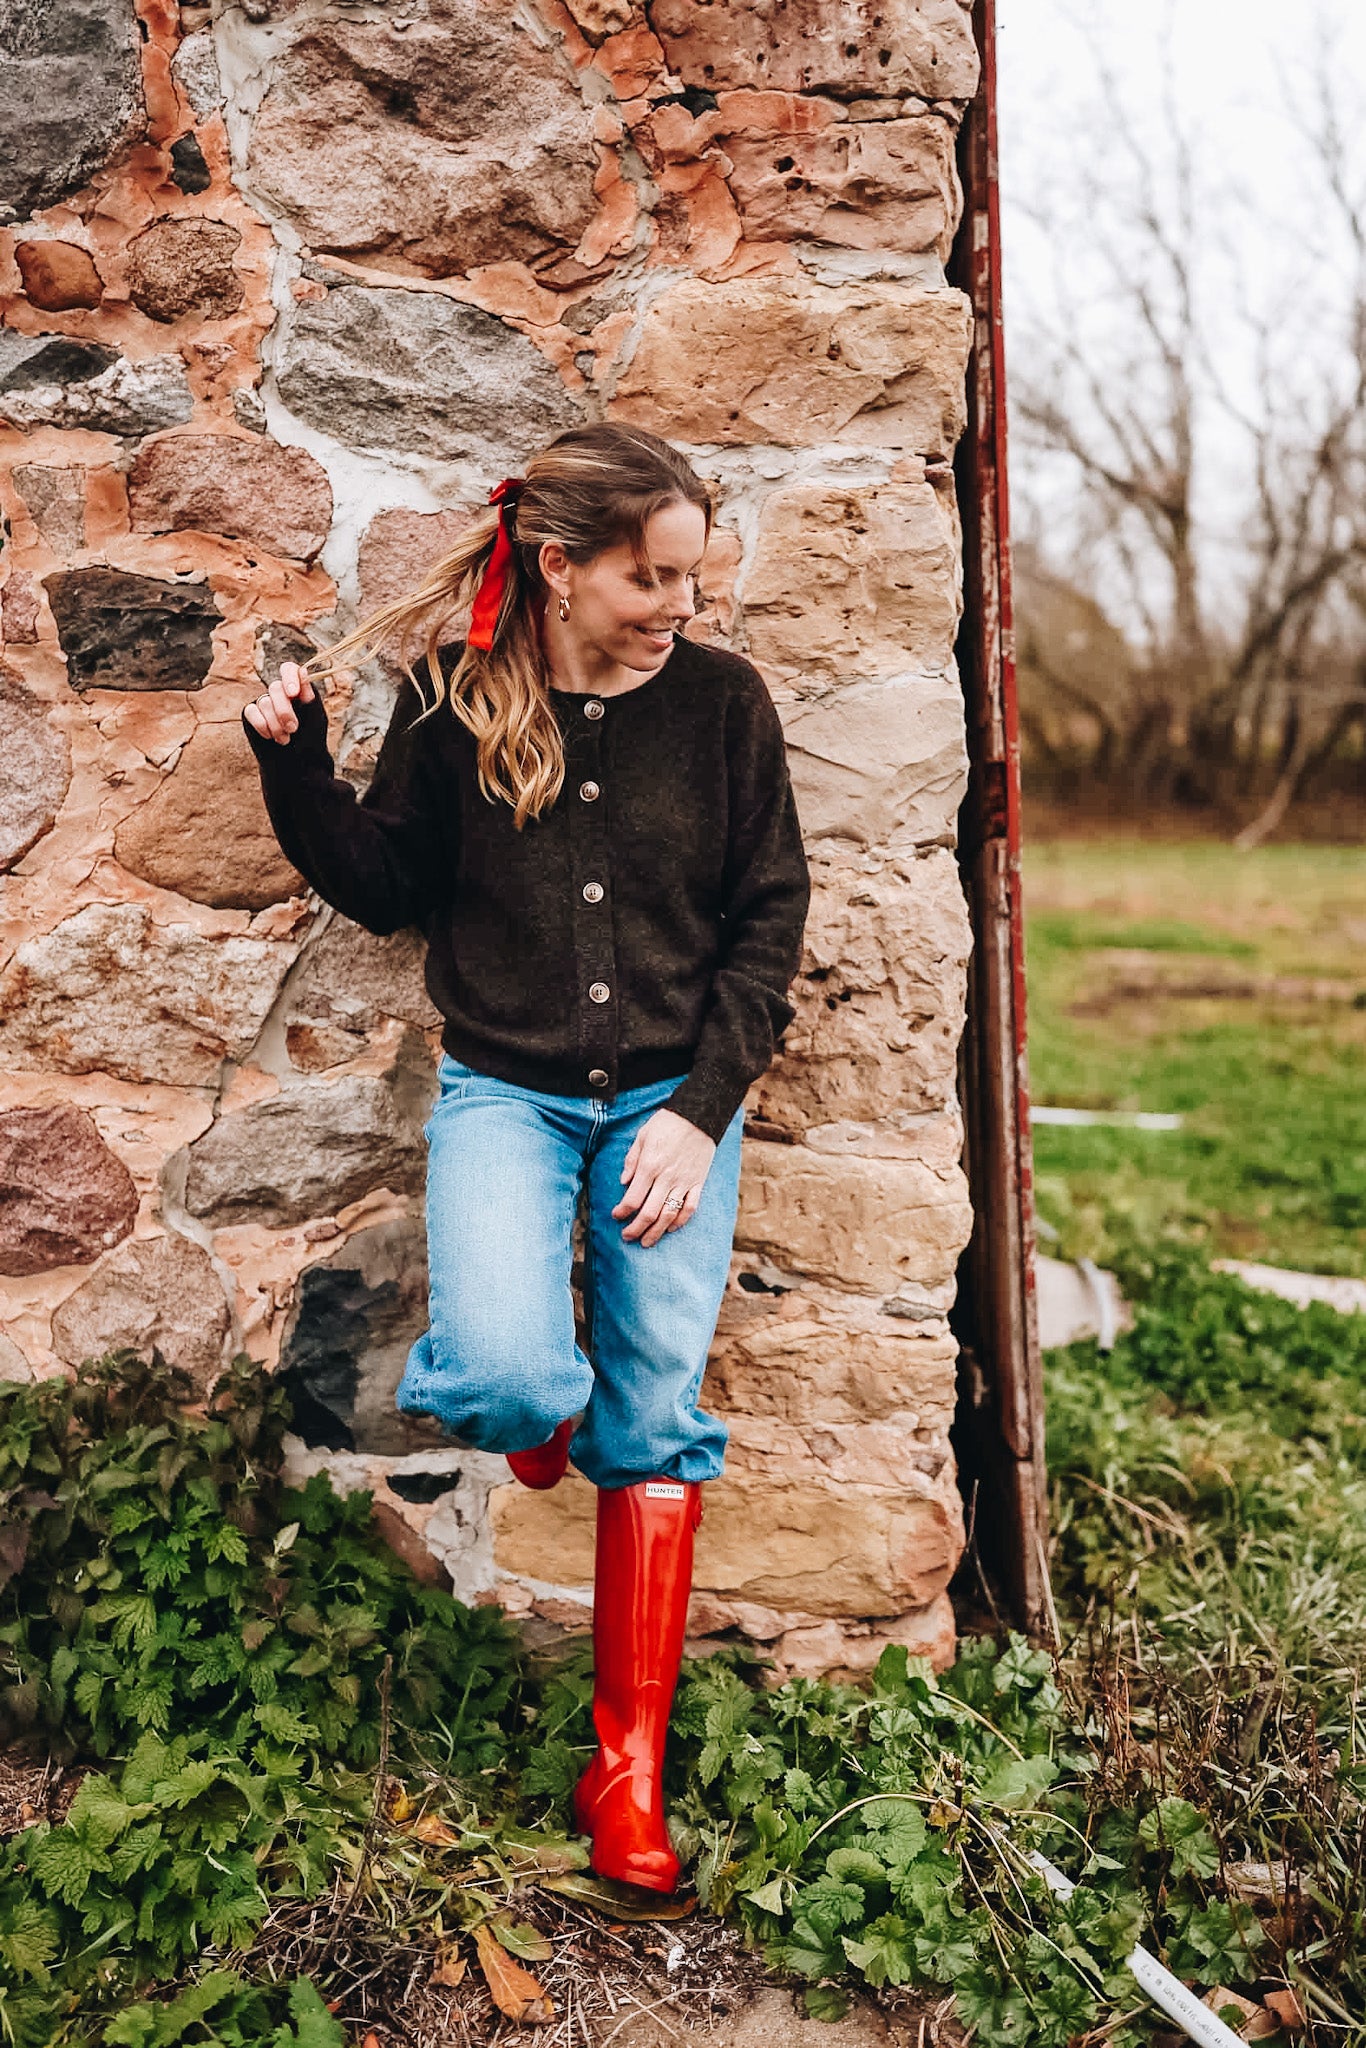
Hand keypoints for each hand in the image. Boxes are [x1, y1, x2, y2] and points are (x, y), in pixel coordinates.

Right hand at [243, 661, 315, 744]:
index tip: (294, 693)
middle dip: (284, 711)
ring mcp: (264, 702)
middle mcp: (279, 692)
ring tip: (286, 739)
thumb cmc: (310, 738)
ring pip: (265, 702)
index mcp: (297, 688)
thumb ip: (309, 696)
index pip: (289, 669)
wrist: (297, 762)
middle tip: (294, 729)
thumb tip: (303, 671)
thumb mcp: (316, 717)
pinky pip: (252, 711)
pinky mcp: (251, 713)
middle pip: (275, 688)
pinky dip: (263, 726)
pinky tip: (271, 737)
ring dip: (276, 724)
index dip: (289, 677)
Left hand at [613, 1108, 715, 1246]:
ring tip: (646, 1242)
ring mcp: (684, 1182)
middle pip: (649, 1212)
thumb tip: (623, 1181)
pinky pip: (690, 1208)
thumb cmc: (667, 1123)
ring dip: (656, 1232)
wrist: (699, 1115)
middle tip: (627, 1236)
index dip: (622, 1211)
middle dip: (636, 1228)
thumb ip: (631, 1160)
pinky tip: (671, 1228)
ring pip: (669, 1215)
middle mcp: (666, 1178)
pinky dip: (680, 1221)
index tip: (616, 1216)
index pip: (632, 1198)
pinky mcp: (698, 1183)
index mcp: (649, 1166)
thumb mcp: (642, 1136)